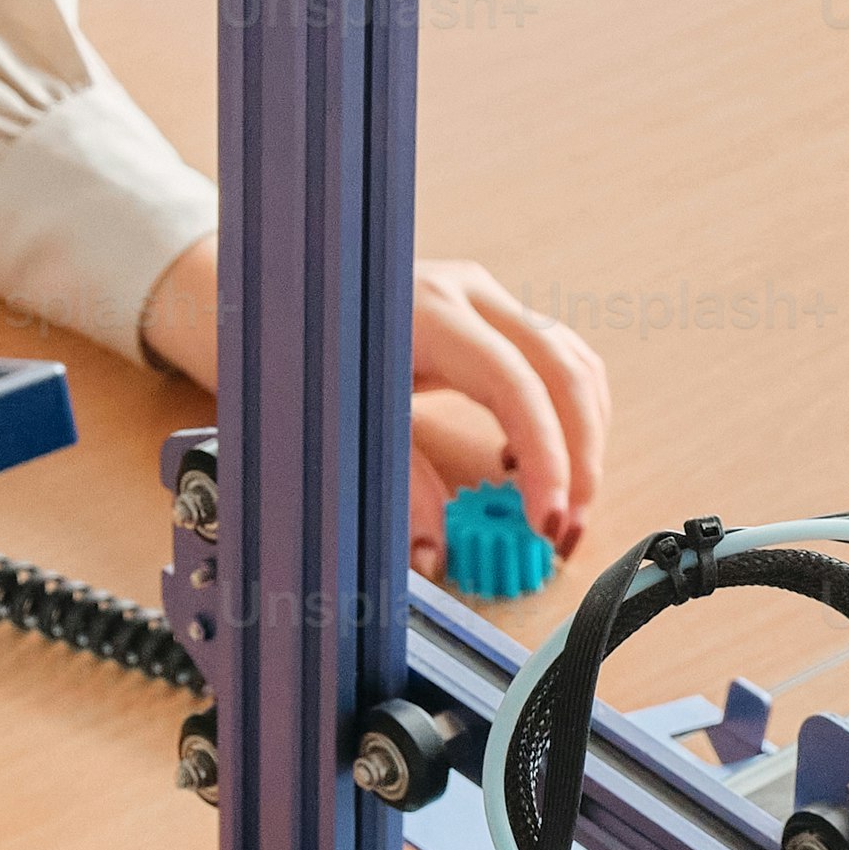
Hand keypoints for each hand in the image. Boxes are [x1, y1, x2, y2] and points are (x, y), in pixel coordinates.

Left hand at [136, 244, 617, 575]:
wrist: (265, 297)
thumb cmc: (289, 354)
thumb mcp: (335, 424)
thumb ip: (390, 488)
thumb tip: (433, 556)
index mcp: (424, 312)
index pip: (515, 382)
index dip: (545, 456)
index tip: (547, 522)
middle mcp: (466, 293)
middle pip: (564, 368)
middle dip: (579, 457)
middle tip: (567, 529)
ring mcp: (483, 296)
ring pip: (572, 362)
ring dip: (583, 439)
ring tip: (561, 507)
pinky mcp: (489, 313)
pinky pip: (555, 360)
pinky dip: (563, 416)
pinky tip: (532, 464)